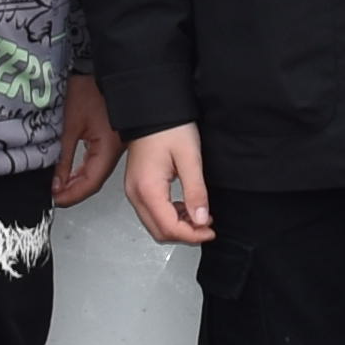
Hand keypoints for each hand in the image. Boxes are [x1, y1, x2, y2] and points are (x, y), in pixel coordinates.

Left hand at [50, 78, 118, 210]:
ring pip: (97, 172)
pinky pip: (99, 161)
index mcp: (109, 147)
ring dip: (79, 182)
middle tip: (55, 195)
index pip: (90, 182)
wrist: (99, 68)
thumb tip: (56, 182)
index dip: (71, 195)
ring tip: (60, 186)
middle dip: (74, 191)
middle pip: (96, 180)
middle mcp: (117, 150)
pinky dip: (84, 170)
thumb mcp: (69, 125)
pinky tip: (72, 173)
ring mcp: (117, 145)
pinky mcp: (112, 139)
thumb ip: (63, 157)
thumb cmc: (89, 88)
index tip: (55, 199)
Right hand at [121, 122, 212, 246]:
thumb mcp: (190, 158)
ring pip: (154, 224)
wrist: (152, 110)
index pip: (168, 227)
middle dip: (185, 234)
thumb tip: (201, 219)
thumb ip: (196, 192)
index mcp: (147, 189)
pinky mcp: (137, 186)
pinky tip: (186, 207)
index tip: (210, 231)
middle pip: (159, 231)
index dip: (192, 235)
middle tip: (207, 226)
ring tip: (199, 216)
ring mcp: (134, 191)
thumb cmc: (169, 127)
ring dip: (178, 226)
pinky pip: (152, 212)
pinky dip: (170, 216)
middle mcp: (135, 193)